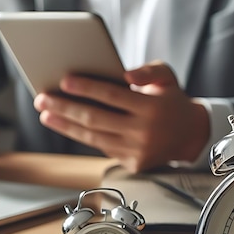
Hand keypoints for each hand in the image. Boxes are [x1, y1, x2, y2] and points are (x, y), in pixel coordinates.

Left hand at [33, 61, 209, 172]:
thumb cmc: (171, 100)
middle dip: (65, 108)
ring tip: (46, 114)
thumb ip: (148, 70)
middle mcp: (143, 132)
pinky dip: (80, 135)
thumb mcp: (167, 77)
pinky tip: (64, 125)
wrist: (190, 136)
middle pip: (96, 118)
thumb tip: (124, 75)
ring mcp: (136, 150)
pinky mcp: (132, 163)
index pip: (112, 96)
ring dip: (65, 125)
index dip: (86, 88)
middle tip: (42, 98)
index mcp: (151, 108)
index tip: (64, 80)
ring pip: (93, 137)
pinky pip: (100, 147)